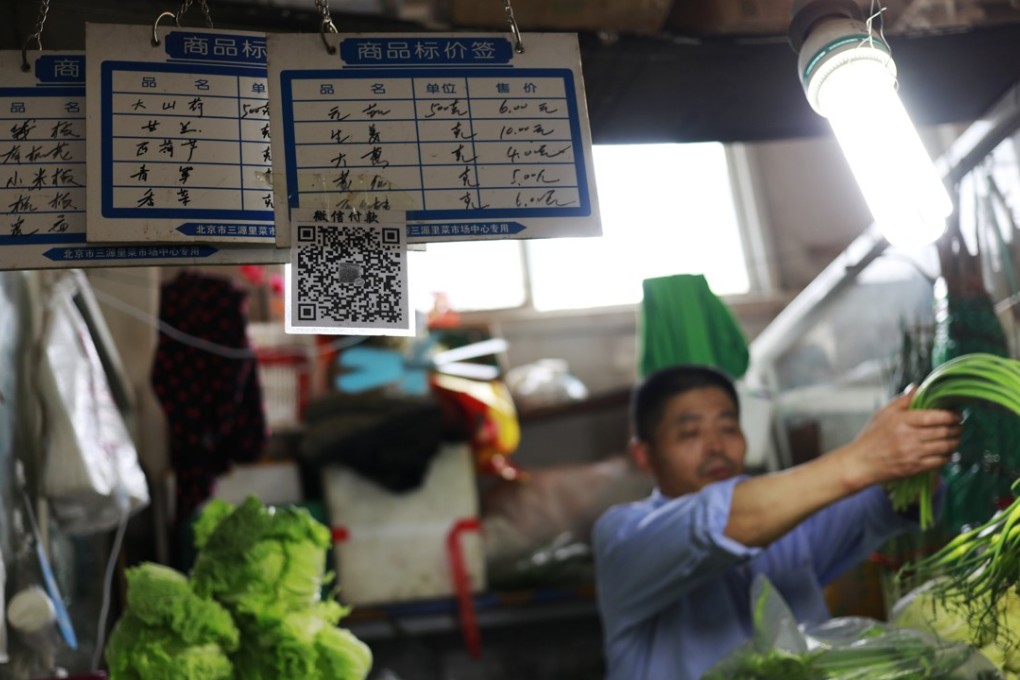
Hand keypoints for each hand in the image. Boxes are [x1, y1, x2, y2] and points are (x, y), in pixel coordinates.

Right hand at [837, 389, 961, 489]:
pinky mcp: (915, 468)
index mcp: (901, 421)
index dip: (951, 415)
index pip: (934, 416)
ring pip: (945, 447)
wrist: (861, 463)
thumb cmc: (871, 437)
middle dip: (956, 428)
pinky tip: (947, 452)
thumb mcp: (883, 413)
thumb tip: (917, 387)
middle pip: (944, 432)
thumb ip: (903, 400)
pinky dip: (948, 456)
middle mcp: (909, 437)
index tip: (957, 414)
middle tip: (959, 425)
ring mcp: (913, 454)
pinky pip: (940, 461)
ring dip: (955, 442)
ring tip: (955, 437)